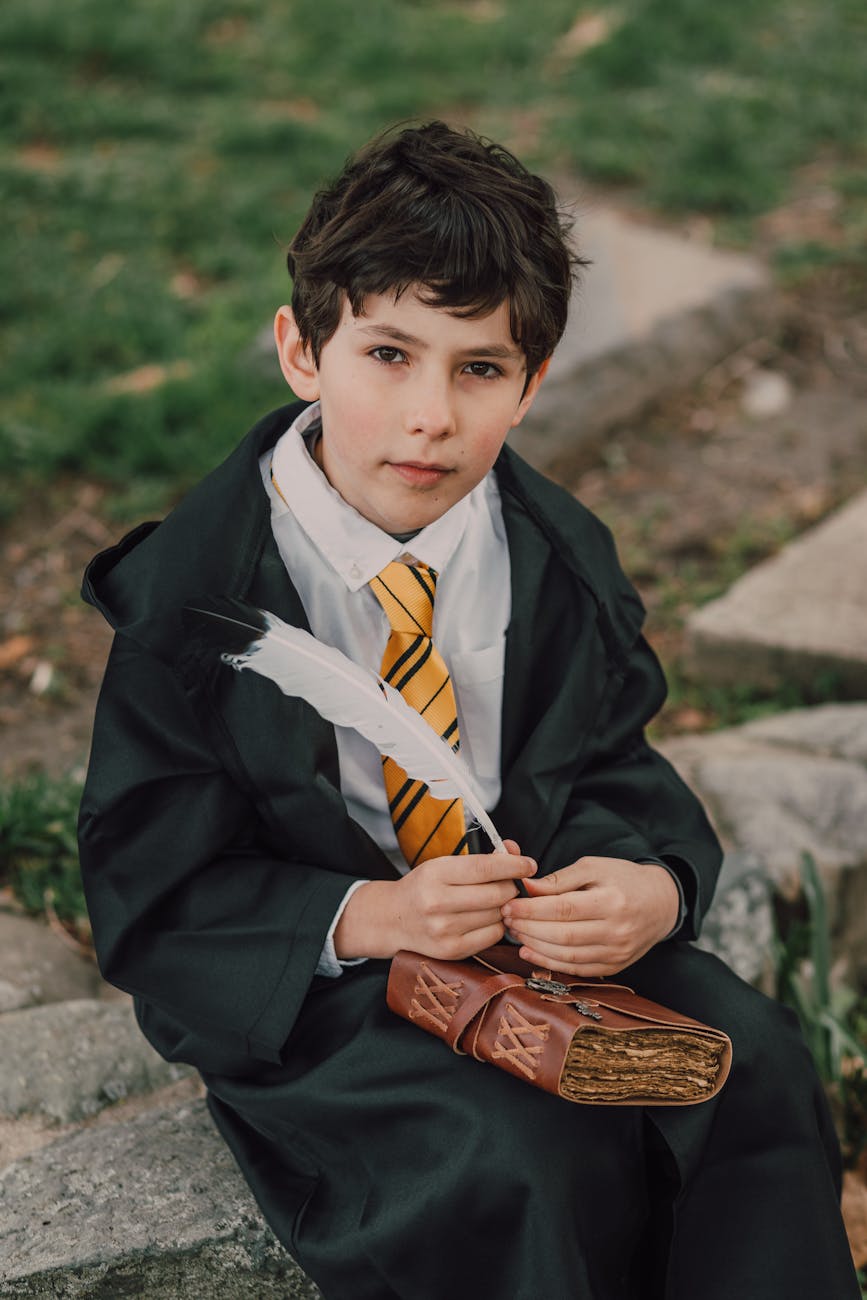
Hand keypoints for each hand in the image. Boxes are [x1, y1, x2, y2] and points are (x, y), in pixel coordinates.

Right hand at [333, 840, 536, 960]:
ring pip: (497, 915)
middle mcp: (437, 903)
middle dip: (511, 887)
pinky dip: (497, 925)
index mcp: (435, 874)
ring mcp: (444, 930)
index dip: (513, 865)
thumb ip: (482, 858)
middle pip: (497, 894)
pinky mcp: (452, 951)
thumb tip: (516, 852)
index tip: (530, 864)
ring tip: (494, 901)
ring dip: (504, 907)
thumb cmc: (424, 886)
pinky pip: (492, 936)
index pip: (485, 868)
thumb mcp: (444, 864)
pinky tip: (486, 918)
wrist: (393, 919)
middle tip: (510, 884)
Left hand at [501, 856, 679, 976]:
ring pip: (568, 956)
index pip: (564, 909)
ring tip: (516, 933)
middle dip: (529, 928)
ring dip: (536, 947)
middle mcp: (617, 931)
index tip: (509, 905)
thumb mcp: (593, 867)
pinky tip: (531, 952)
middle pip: (564, 935)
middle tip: (507, 919)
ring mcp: (617, 952)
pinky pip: (577, 969)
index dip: (532, 910)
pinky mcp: (615, 966)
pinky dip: (550, 962)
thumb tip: (526, 888)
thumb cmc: (624, 879)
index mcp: (613, 901)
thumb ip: (559, 879)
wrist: (661, 903)